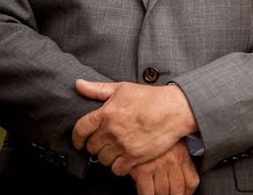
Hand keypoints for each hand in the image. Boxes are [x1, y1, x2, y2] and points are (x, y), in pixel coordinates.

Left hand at [72, 80, 197, 175]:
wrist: (175, 110)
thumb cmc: (150, 97)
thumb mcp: (123, 88)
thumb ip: (98, 89)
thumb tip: (78, 84)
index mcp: (106, 113)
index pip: (80, 130)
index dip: (77, 138)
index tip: (80, 142)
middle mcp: (111, 130)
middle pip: (91, 147)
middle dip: (96, 145)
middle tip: (105, 142)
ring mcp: (122, 145)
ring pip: (103, 159)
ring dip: (107, 156)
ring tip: (116, 149)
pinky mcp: (134, 157)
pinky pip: (116, 169)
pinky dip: (119, 166)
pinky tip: (125, 158)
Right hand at [130, 141, 199, 194]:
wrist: (135, 125)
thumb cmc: (153, 135)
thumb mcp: (172, 142)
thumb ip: (180, 158)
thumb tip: (183, 176)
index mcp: (182, 154)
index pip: (192, 181)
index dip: (188, 193)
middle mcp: (173, 161)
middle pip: (178, 191)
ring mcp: (158, 166)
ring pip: (163, 193)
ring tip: (156, 193)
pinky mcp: (142, 170)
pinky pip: (147, 193)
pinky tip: (145, 192)